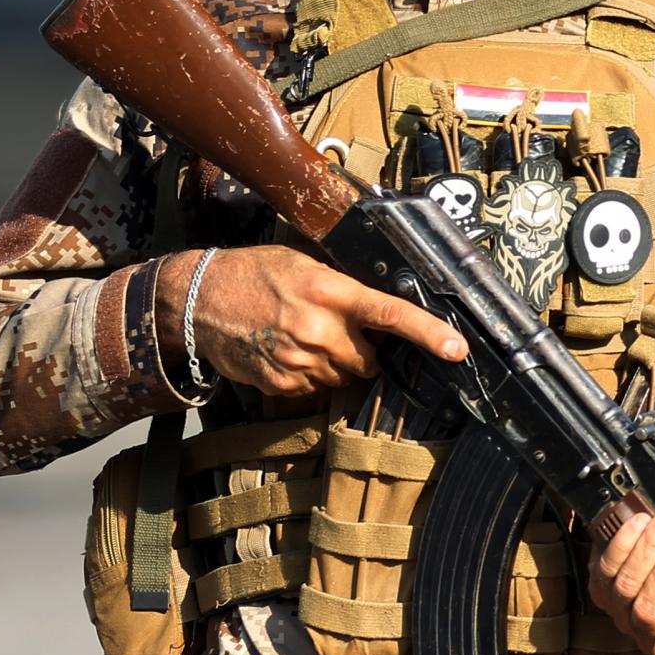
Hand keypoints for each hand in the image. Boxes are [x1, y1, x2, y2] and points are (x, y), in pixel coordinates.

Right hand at [184, 245, 464, 396]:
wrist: (197, 299)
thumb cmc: (256, 274)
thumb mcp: (306, 265)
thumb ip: (346, 288)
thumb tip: (385, 309)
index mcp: (331, 293)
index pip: (391, 315)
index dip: (429, 333)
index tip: (457, 348)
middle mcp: (318, 329)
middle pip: (370, 361)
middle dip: (363, 351)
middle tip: (338, 331)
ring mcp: (298, 360)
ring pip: (343, 378)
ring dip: (336, 365)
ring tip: (304, 337)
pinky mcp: (280, 382)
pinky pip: (315, 388)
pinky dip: (309, 375)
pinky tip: (287, 351)